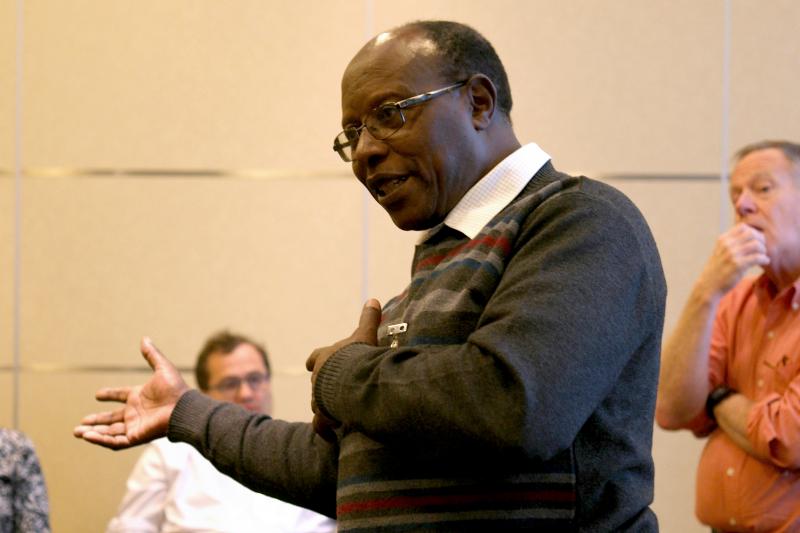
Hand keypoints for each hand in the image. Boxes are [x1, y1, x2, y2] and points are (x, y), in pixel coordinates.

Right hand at [73, 337, 189, 449]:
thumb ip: (152, 355)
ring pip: (109, 432)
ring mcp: (135, 426)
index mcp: (139, 397)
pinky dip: (101, 439)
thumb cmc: (175, 389)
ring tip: (77, 432)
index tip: (97, 394)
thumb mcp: (162, 368)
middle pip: (112, 419)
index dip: (110, 394)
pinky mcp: (135, 437)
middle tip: (81, 422)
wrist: (183, 407)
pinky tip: (88, 436)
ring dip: (93, 432)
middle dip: (96, 421)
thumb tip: (145, 339)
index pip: (121, 396)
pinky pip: (115, 442)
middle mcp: (136, 413)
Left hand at [305, 299, 380, 440]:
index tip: (315, 364)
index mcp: (324, 357)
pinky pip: (321, 425)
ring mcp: (318, 397)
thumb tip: (372, 299)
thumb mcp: (365, 335)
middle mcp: (317, 377)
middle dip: (325, 388)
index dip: (317, 361)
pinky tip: (330, 437)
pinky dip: (325, 431)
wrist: (350, 379)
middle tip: (336, 393)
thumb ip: (369, 318)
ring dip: (326, 409)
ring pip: (317, 404)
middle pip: (317, 382)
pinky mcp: (323, 415)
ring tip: (337, 416)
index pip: (315, 358)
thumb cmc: (357, 355)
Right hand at [697, 223, 768, 297]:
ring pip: (756, 244)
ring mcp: (732, 255)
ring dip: (764, 250)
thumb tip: (750, 234)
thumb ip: (731, 243)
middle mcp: (727, 245)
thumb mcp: (720, 252)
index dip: (753, 232)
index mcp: (723, 240)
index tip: (756, 241)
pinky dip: (765, 259)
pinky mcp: (738, 265)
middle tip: (762, 249)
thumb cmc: (718, 269)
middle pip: (752, 233)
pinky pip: (758, 257)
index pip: (743, 227)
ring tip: (762, 256)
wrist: (709, 286)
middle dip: (761, 240)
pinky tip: (764, 262)